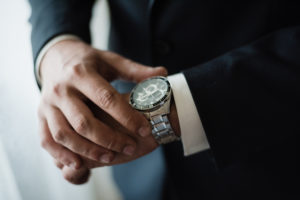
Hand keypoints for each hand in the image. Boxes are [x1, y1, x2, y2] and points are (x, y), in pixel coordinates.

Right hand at [38, 39, 166, 168]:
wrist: (55, 58)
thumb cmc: (88, 61)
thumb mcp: (111, 61)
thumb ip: (136, 70)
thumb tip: (163, 73)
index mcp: (81, 73)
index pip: (106, 99)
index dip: (127, 116)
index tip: (144, 129)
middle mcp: (62, 89)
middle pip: (84, 121)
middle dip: (109, 139)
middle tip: (130, 148)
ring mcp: (48, 104)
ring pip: (64, 134)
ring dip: (87, 150)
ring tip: (110, 158)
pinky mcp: (41, 115)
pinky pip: (47, 139)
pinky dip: (61, 154)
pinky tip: (78, 163)